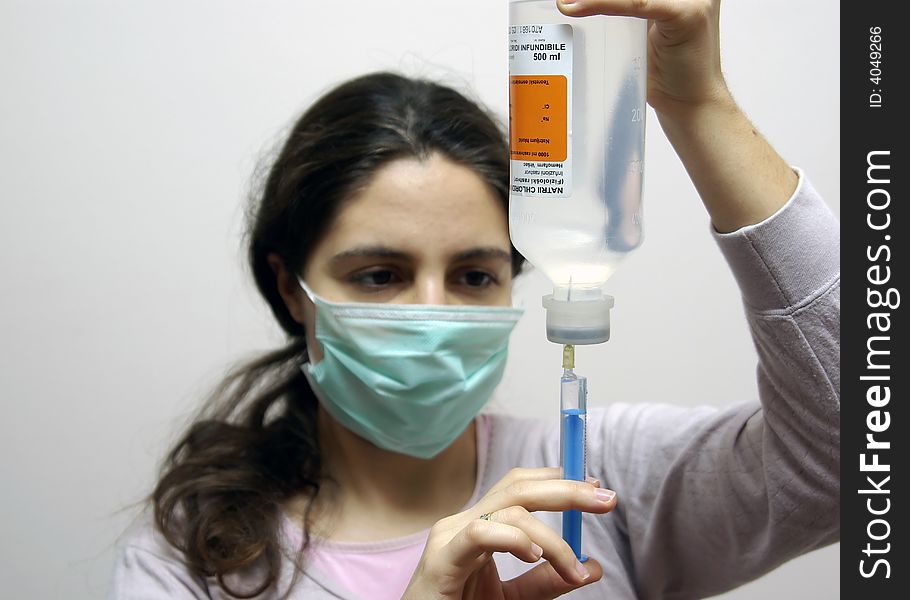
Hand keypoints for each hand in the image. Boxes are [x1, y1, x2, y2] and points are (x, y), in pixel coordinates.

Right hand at [401, 467, 615, 599]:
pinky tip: (534, 555)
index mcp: (480, 525)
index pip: (519, 485)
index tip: (595, 488)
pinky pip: (481, 533)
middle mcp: (464, 523)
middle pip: (518, 486)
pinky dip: (514, 539)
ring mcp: (450, 536)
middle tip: (606, 499)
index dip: (558, 480)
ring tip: (572, 567)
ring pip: (509, 509)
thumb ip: (546, 582)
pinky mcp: (442, 559)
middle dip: (567, 489)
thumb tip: (592, 567)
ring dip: (552, 537)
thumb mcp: (512, 599)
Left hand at [558, 0, 797, 230]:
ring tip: (562, 3)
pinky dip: (603, 4)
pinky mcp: (688, 14)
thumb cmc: (668, 72)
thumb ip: (625, 10)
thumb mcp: (642, 29)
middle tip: (560, 1)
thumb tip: (576, 2)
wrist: (691, 105)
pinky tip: (573, 7)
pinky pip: (637, 2)